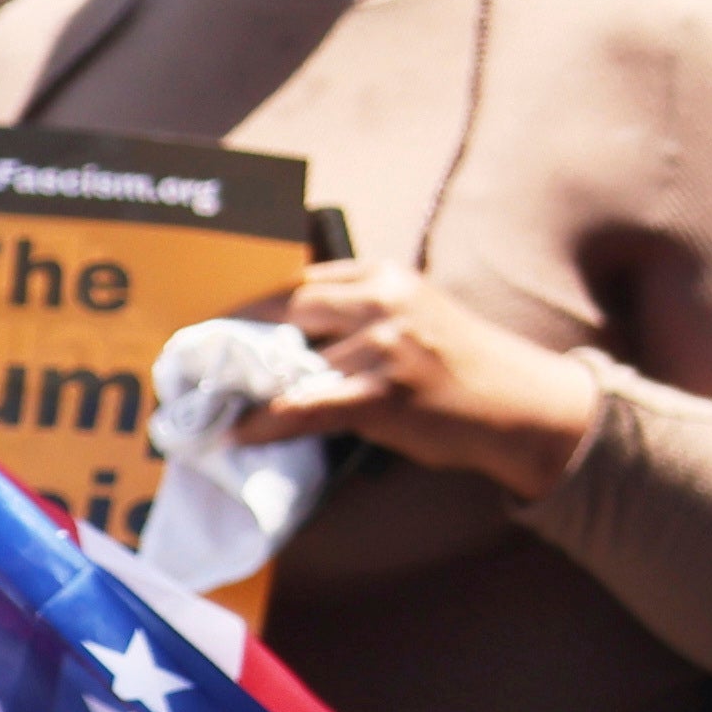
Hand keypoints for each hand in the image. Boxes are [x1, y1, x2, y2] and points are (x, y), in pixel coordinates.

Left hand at [236, 263, 613, 502]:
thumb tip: (285, 336)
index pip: (299, 281)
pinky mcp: (385, 394)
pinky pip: (305, 408)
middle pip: (284, 310)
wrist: (521, 405)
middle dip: (233, 338)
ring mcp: (385, 346)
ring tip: (209, 406)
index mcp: (386, 276)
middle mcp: (384, 301)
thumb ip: (360, 313)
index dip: (248, 305)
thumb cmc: (462, 367)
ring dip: (246, 389)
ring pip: (291, 364)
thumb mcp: (415, 317)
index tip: (209, 326)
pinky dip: (266, 423)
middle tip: (191, 363)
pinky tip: (240, 434)